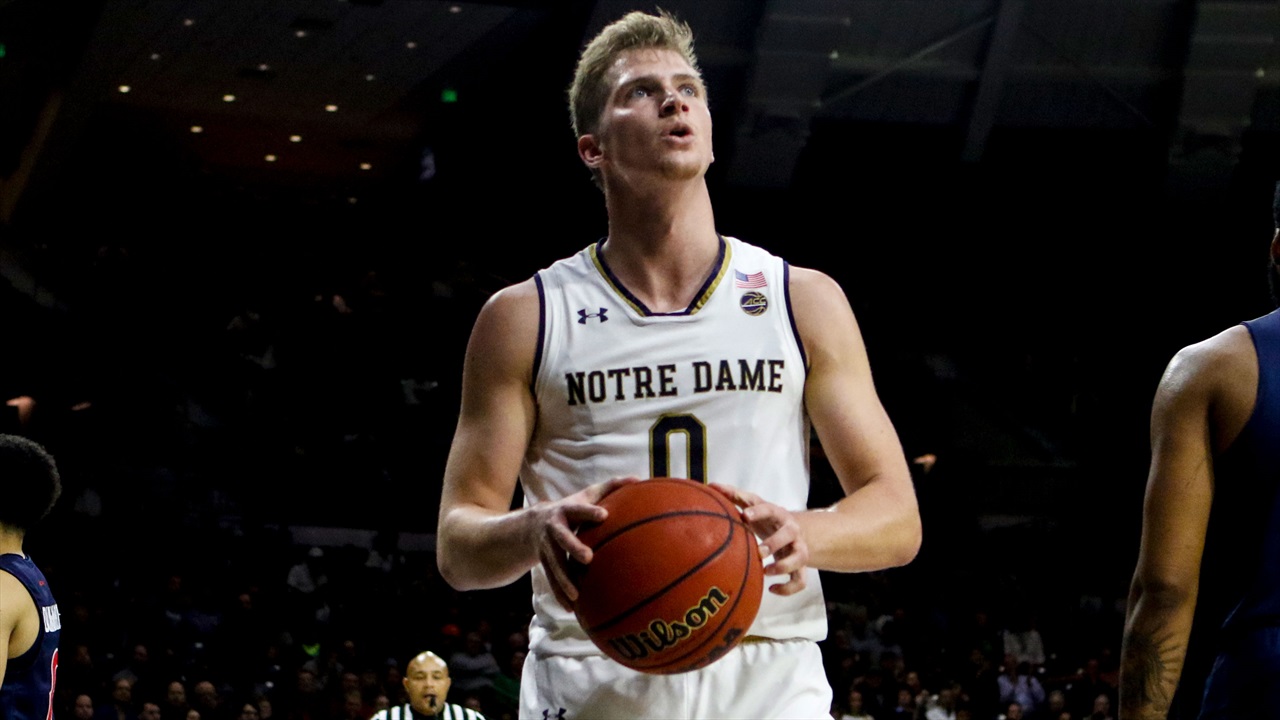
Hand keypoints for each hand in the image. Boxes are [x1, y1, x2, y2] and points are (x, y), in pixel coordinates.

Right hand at [528, 476, 639, 609]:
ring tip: (576, 595)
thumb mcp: (587, 494)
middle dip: (573, 547)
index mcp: (566, 510)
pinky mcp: (544, 564)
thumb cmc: (572, 508)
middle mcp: (554, 529)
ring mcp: (547, 548)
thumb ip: (611, 486)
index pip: (578, 509)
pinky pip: (551, 581)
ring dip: (564, 580)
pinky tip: (571, 610)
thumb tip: (638, 479)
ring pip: (554, 565)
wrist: (532, 525)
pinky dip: (559, 595)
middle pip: (562, 538)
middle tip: (588, 558)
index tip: (604, 515)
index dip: (589, 512)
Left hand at [709, 483, 808, 595]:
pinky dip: (788, 588)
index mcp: (777, 513)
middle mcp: (791, 530)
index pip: (769, 509)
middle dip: (774, 543)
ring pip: (800, 558)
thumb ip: (735, 496)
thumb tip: (711, 485)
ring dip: (783, 566)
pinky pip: (800, 580)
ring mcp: (798, 548)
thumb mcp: (755, 506)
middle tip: (759, 551)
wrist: (794, 531)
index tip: (745, 517)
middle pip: (788, 534)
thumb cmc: (767, 518)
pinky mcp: (801, 566)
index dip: (758, 513)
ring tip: (766, 572)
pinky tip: (772, 589)